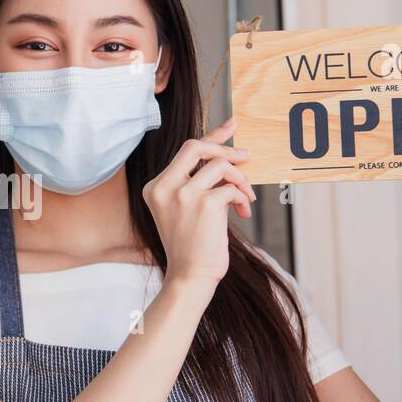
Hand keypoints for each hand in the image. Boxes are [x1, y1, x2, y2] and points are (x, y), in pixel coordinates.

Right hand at [143, 117, 255, 291]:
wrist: (190, 276)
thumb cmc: (192, 246)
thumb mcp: (186, 209)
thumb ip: (198, 181)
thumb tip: (229, 154)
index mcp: (155, 187)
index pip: (185, 151)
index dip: (212, 137)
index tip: (232, 126)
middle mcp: (164, 187)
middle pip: (196, 146)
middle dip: (225, 149)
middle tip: (246, 158)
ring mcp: (183, 194)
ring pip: (220, 166)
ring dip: (240, 180)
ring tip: (245, 198)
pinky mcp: (204, 203)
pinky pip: (232, 188)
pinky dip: (243, 198)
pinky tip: (242, 212)